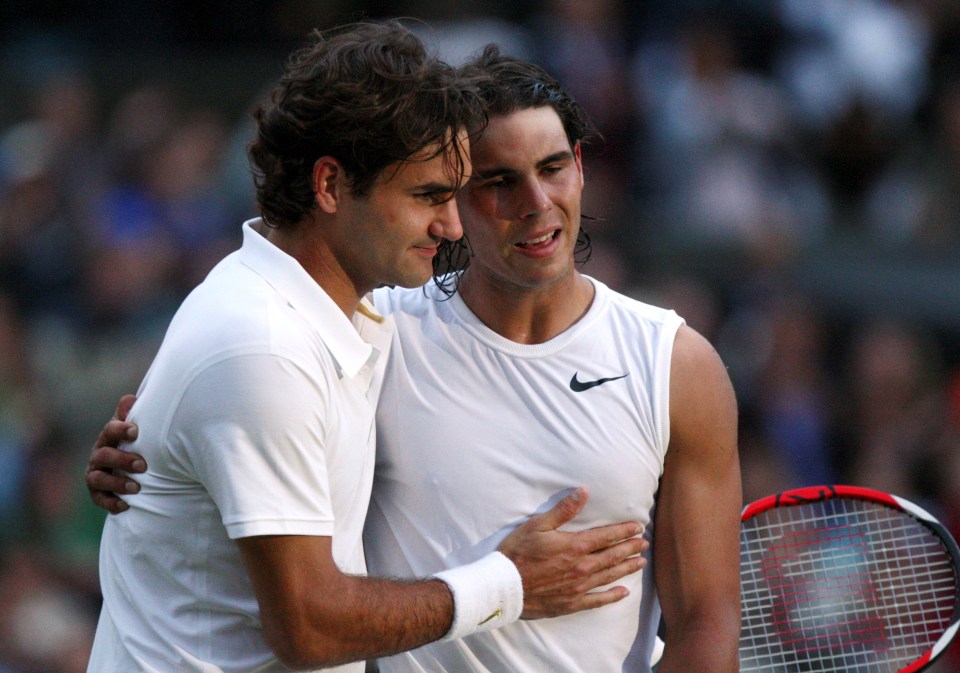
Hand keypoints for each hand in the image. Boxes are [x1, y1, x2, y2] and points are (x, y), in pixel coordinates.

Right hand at [85, 394, 145, 513]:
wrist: (128, 468)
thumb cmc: (134, 443)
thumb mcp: (133, 428)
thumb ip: (131, 414)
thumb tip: (131, 399)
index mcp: (108, 437)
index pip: (109, 430)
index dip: (120, 429)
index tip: (135, 431)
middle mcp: (98, 455)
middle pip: (104, 456)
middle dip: (122, 460)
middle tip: (143, 466)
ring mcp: (96, 474)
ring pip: (99, 479)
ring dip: (117, 484)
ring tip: (136, 488)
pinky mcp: (97, 493)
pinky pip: (99, 500)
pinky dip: (111, 503)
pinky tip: (126, 506)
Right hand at [498, 487, 647, 618]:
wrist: (504, 586)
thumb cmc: (518, 552)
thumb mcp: (538, 525)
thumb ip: (563, 509)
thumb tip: (583, 492)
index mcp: (575, 546)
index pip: (607, 536)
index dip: (624, 531)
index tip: (637, 528)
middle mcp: (582, 567)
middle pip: (613, 556)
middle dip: (630, 548)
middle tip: (644, 544)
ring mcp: (579, 587)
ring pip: (610, 576)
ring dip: (626, 568)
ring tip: (640, 563)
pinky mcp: (572, 602)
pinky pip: (598, 600)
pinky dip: (612, 596)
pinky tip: (623, 592)